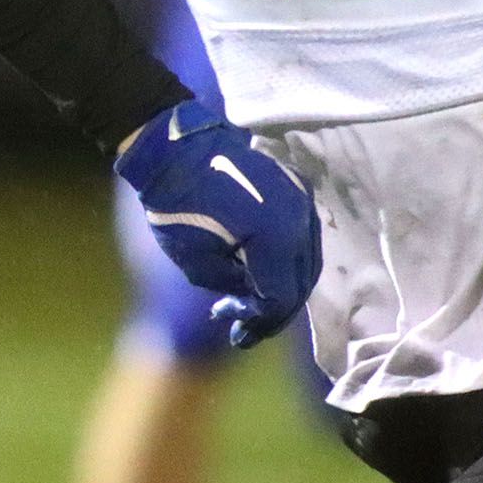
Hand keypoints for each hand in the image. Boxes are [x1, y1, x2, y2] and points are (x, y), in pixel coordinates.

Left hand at [116, 97, 321, 347]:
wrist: (175, 149)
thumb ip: (237, 291)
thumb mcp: (198, 266)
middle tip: (244, 327)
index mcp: (276, 238)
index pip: (281, 298)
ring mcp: (303, 200)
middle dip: (273, 312)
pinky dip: (287, 259)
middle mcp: (300, 219)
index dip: (260, 324)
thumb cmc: (176, 207)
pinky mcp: (298, 188)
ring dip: (283, 286)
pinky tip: (262, 270)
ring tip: (252, 301)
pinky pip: (303, 236)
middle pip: (301, 283)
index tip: (235, 333)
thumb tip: (254, 301)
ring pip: (307, 261)